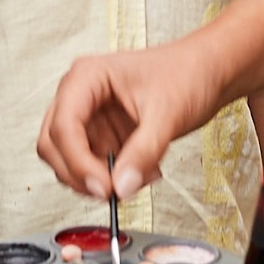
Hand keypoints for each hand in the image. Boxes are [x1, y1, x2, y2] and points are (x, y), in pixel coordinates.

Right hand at [37, 39, 227, 202]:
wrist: (209, 72)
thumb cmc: (188, 73)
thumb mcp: (167, 114)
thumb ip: (143, 152)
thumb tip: (121, 186)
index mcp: (87, 77)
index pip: (63, 126)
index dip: (77, 162)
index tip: (103, 187)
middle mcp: (80, 96)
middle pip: (54, 145)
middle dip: (80, 174)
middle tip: (113, 192)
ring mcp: (89, 117)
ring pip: (68, 161)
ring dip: (96, 179)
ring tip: (138, 177)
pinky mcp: (102, 135)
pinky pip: (92, 166)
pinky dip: (112, 178)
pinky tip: (142, 173)